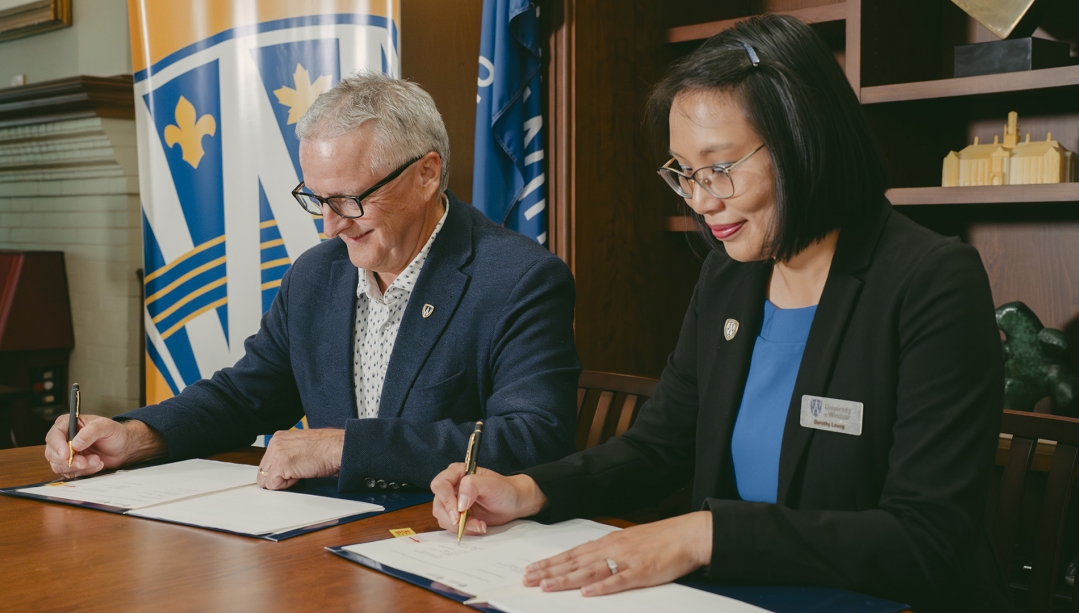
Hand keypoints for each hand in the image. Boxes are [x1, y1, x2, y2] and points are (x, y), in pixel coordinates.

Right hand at [44, 415, 164, 477]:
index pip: (54, 435)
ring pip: (59, 465)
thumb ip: (91, 432)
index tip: (66, 455)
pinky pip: (69, 473)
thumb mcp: (106, 426)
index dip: (58, 446)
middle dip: (70, 460)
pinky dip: (84, 471)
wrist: (123, 446)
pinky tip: (97, 465)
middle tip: (85, 461)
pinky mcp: (72, 465)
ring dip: (79, 467)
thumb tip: (75, 443)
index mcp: (68, 424)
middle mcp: (64, 439)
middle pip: (52, 453)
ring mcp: (67, 453)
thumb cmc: (115, 433)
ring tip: (97, 460)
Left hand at [257, 428, 343, 489]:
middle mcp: (275, 443)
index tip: (291, 471)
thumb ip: (287, 454)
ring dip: (282, 481)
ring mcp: (276, 454)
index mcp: (279, 438)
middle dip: (278, 477)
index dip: (278, 471)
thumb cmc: (326, 449)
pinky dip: (286, 485)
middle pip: (263, 471)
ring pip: (265, 480)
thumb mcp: (301, 447)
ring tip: (299, 472)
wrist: (336, 448)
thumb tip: (281, 469)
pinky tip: (299, 475)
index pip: (266, 462)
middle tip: (297, 472)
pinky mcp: (280, 465)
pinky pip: (273, 485)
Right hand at [430, 463, 546, 534]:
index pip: (440, 485)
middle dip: (455, 517)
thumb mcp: (491, 484)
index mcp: (456, 472)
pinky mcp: (457, 515)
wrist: (513, 503)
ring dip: (461, 526)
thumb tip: (459, 503)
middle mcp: (451, 486)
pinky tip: (478, 526)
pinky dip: (465, 530)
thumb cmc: (504, 489)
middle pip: (439, 504)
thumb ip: (473, 486)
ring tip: (480, 524)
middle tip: (473, 523)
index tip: (459, 512)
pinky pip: (451, 526)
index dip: (447, 500)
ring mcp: (452, 502)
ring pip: (443, 517)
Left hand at [523, 511, 712, 596]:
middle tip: (528, 579)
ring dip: (566, 579)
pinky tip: (587, 592)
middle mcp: (613, 549)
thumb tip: (585, 560)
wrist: (688, 535)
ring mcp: (627, 560)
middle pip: (575, 562)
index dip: (551, 562)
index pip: (573, 553)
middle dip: (549, 571)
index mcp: (609, 542)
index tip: (532, 569)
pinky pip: (619, 581)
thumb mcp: (628, 541)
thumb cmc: (660, 539)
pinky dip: (601, 587)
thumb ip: (607, 551)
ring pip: (590, 571)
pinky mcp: (642, 572)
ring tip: (546, 586)